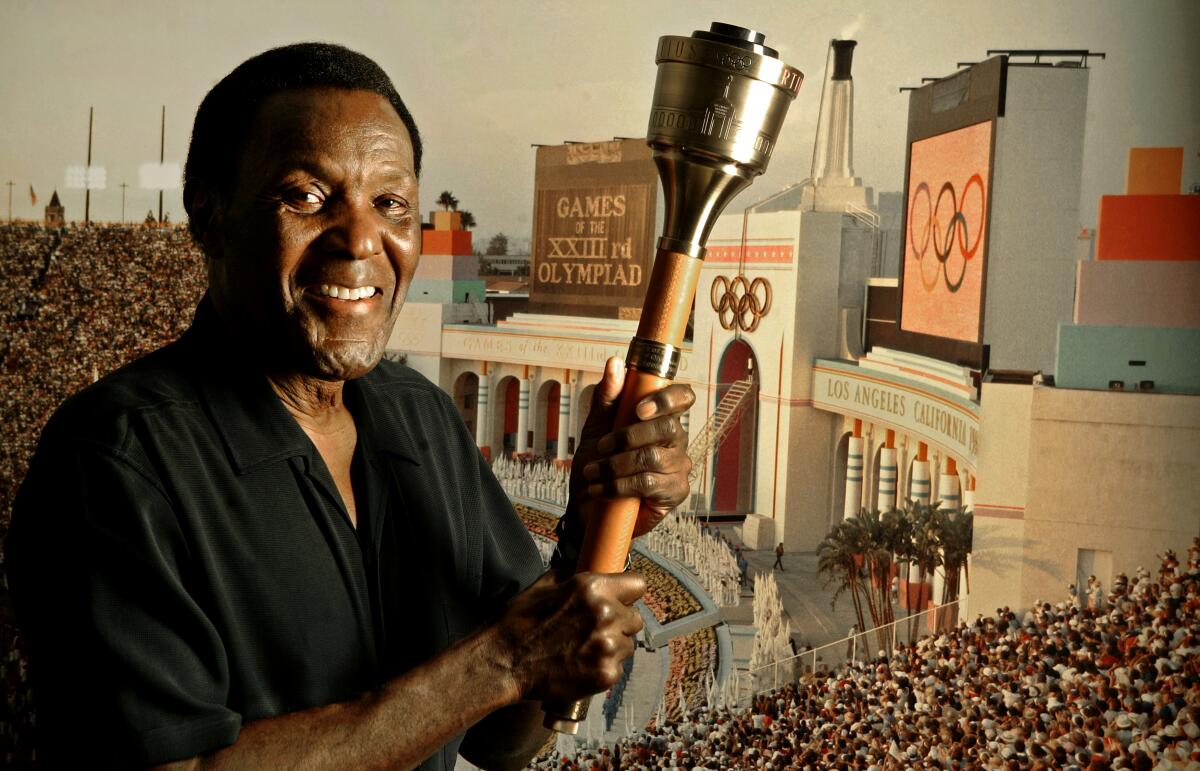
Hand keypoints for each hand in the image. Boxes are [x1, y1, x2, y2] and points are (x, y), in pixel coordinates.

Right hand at [494, 570, 644, 703]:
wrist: (503, 663)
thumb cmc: (519, 623)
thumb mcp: (545, 584)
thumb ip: (575, 578)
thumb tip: (591, 573)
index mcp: (593, 588)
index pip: (638, 585)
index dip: (628, 594)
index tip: (622, 600)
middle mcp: (606, 614)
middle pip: (636, 618)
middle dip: (620, 622)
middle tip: (595, 629)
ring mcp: (608, 646)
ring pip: (628, 644)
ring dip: (612, 645)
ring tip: (584, 648)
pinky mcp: (606, 673)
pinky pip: (618, 667)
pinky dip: (603, 667)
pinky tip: (581, 664)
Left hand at [568, 356, 694, 536]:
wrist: (587, 507)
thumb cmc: (597, 464)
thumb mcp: (596, 428)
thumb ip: (607, 398)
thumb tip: (615, 362)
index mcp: (662, 418)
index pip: (683, 397)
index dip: (667, 399)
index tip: (639, 409)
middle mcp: (676, 441)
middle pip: (668, 428)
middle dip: (628, 437)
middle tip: (601, 447)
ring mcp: (678, 467)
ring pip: (652, 458)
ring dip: (615, 465)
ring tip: (592, 473)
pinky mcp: (674, 492)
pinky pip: (648, 483)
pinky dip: (617, 485)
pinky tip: (600, 489)